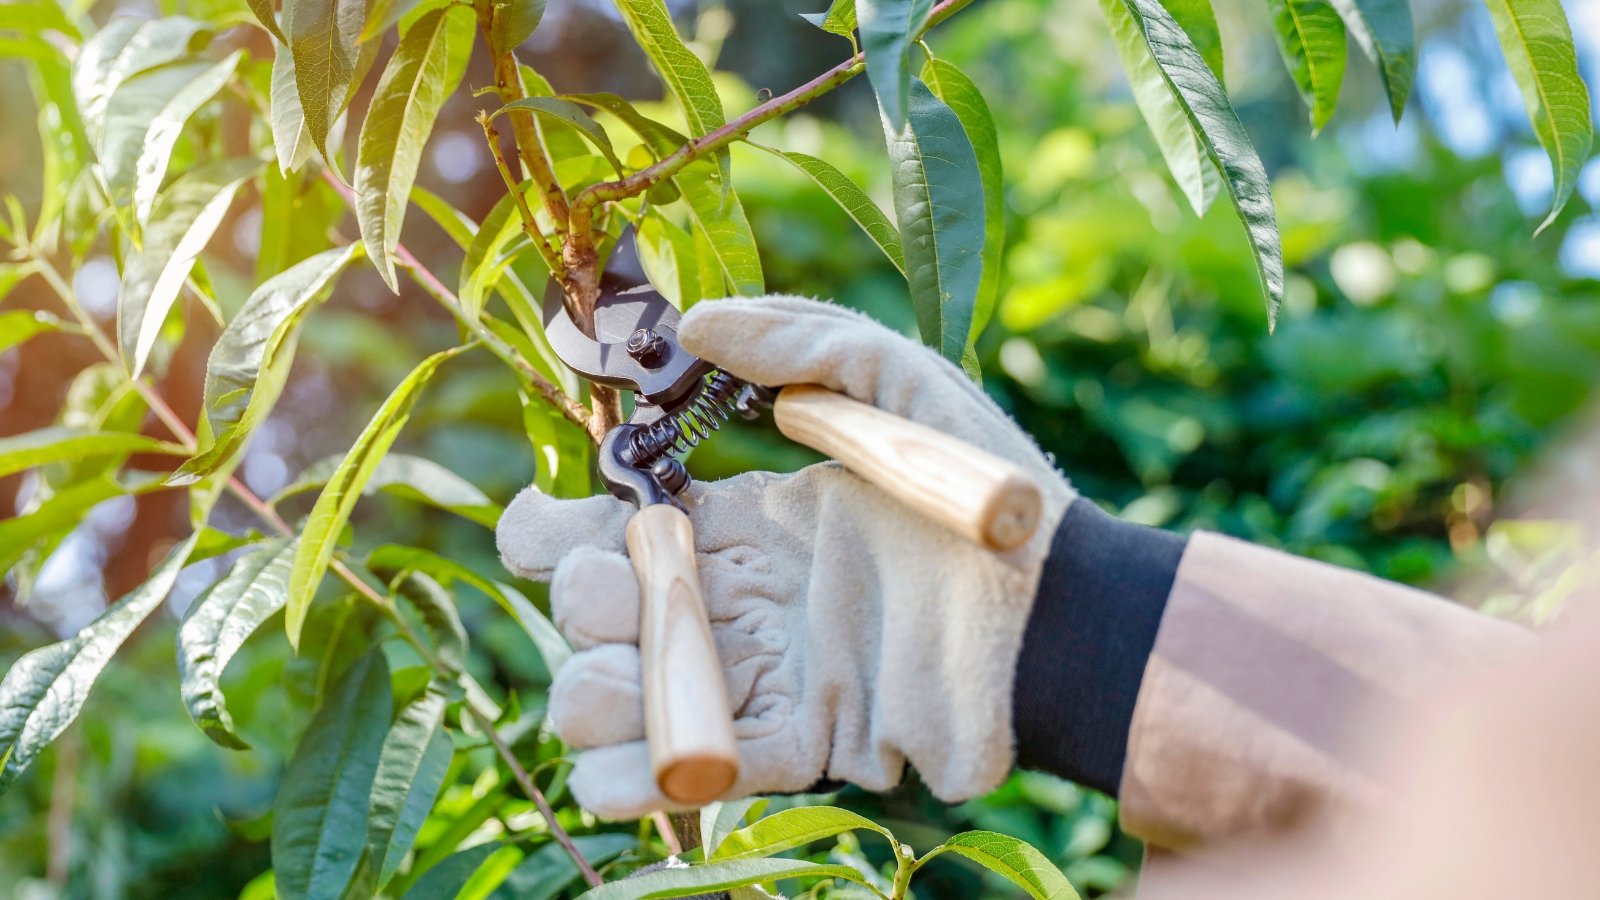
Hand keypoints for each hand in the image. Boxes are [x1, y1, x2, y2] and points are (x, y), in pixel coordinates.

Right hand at [497, 296, 1075, 818]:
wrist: (1064, 611)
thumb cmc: (990, 496)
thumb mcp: (901, 385)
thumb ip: (803, 340)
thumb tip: (693, 320)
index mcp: (751, 522)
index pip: (619, 526)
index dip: (560, 526)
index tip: (541, 518)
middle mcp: (742, 600)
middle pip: (606, 613)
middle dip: (583, 602)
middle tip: (619, 586)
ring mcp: (765, 675)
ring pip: (632, 700)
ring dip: (595, 697)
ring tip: (613, 685)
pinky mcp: (800, 743)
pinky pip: (699, 768)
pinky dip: (642, 780)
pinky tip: (624, 766)